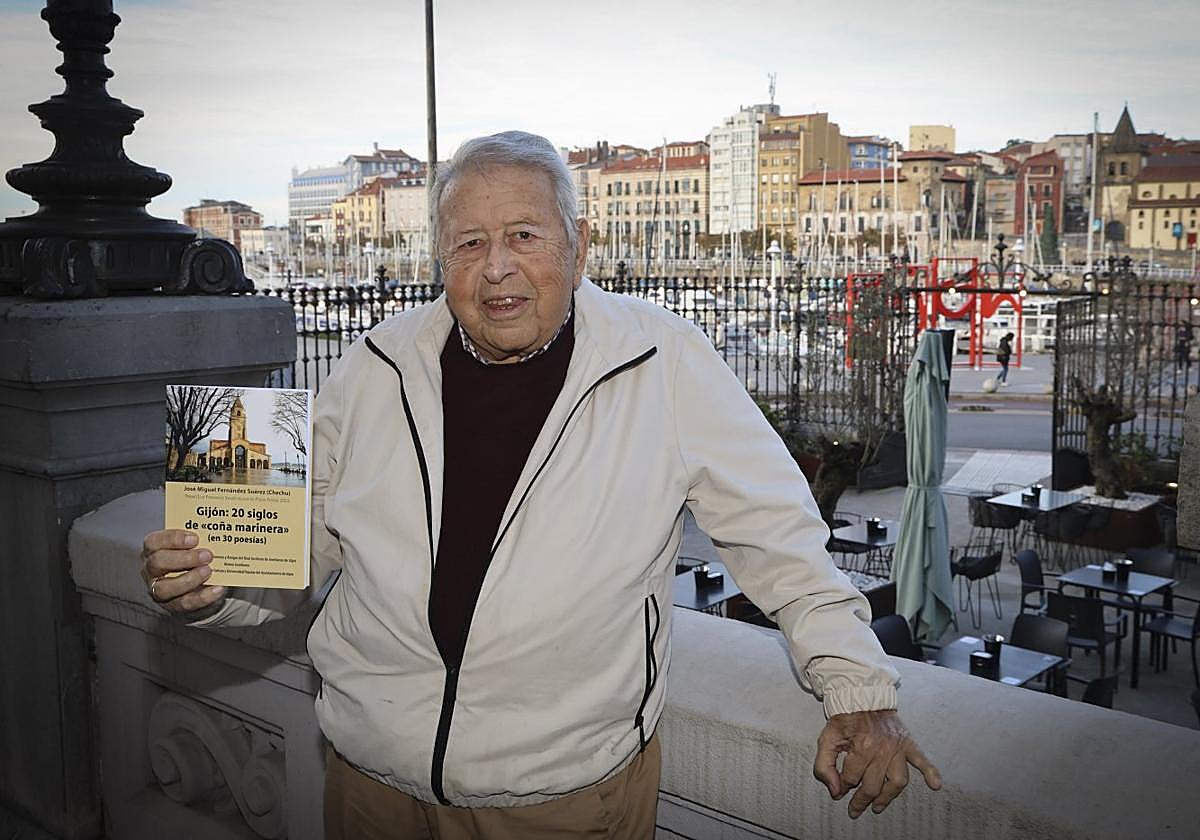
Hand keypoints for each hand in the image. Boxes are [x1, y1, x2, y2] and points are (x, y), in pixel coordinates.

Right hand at [140, 529, 226, 614]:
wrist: (199, 585)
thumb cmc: (193, 558)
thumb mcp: (193, 546)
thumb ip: (199, 539)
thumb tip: (219, 530)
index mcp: (153, 550)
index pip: (154, 542)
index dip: (173, 539)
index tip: (195, 538)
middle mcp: (151, 570)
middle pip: (158, 563)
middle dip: (183, 559)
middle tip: (207, 555)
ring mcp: (159, 590)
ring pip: (165, 588)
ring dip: (189, 579)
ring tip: (209, 571)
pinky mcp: (172, 606)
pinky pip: (185, 603)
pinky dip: (203, 596)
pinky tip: (217, 589)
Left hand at [813, 709, 940, 818]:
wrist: (862, 697)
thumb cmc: (845, 718)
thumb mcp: (827, 738)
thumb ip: (824, 765)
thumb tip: (835, 789)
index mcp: (862, 746)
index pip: (851, 778)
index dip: (842, 787)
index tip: (838, 792)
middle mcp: (882, 749)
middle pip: (873, 785)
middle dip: (861, 800)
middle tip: (855, 808)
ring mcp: (897, 747)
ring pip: (897, 781)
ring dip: (888, 797)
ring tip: (878, 806)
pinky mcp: (908, 743)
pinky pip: (922, 759)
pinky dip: (930, 772)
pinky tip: (935, 784)